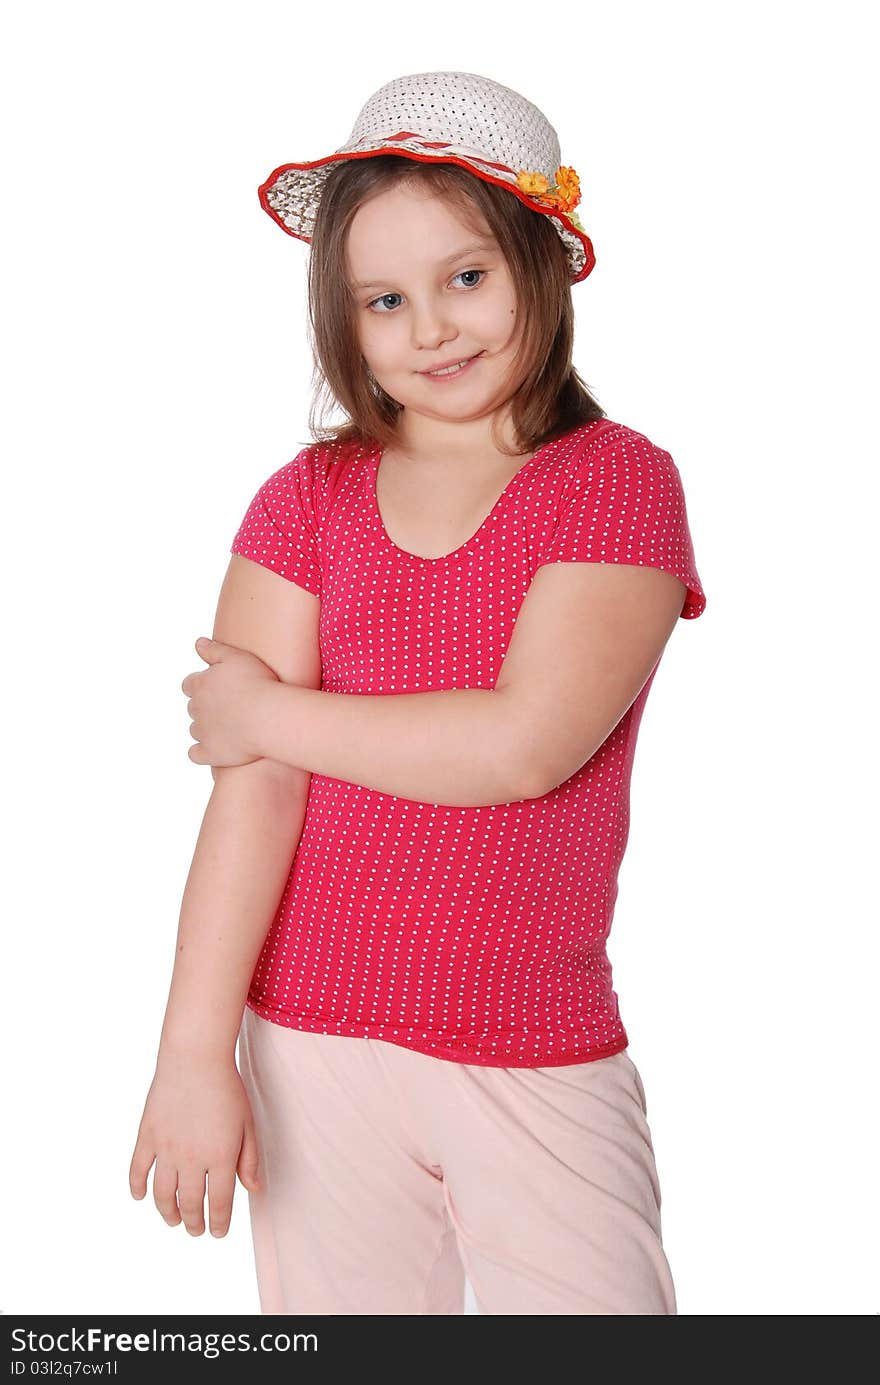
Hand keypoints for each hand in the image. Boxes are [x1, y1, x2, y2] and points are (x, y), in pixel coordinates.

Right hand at [129, 1056, 260, 1236]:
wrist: (195, 1058)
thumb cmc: (226, 1088)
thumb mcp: (247, 1124)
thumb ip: (249, 1159)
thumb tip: (253, 1190)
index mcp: (220, 1157)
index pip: (219, 1203)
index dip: (218, 1222)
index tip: (217, 1232)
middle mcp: (191, 1158)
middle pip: (190, 1204)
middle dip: (194, 1222)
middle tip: (196, 1229)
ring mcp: (166, 1148)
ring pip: (163, 1194)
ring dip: (168, 1212)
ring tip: (173, 1219)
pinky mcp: (147, 1135)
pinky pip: (137, 1170)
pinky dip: (137, 1187)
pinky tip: (141, 1196)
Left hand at [182, 637, 276, 767]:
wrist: (268, 716)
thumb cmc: (258, 683)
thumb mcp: (237, 657)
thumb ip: (214, 650)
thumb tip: (197, 643)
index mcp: (200, 684)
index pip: (189, 684)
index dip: (201, 686)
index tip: (218, 688)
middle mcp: (196, 708)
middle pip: (193, 707)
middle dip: (206, 707)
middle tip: (229, 708)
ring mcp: (202, 731)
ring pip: (195, 730)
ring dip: (206, 728)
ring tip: (229, 728)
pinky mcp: (210, 752)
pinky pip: (196, 754)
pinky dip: (202, 752)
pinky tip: (215, 750)